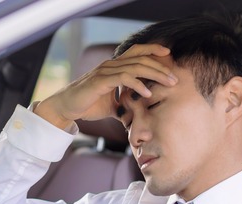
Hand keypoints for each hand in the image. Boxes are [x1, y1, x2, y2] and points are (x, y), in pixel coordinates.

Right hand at [34, 44, 177, 128]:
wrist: (66, 108)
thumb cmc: (87, 105)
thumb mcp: (112, 106)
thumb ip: (124, 105)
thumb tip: (136, 115)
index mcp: (114, 67)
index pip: (136, 52)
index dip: (153, 50)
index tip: (169, 56)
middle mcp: (110, 65)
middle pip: (141, 58)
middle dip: (160, 67)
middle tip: (175, 78)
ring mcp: (105, 71)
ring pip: (135, 66)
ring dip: (154, 74)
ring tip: (168, 83)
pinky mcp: (100, 81)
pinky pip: (123, 78)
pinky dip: (137, 84)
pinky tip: (147, 92)